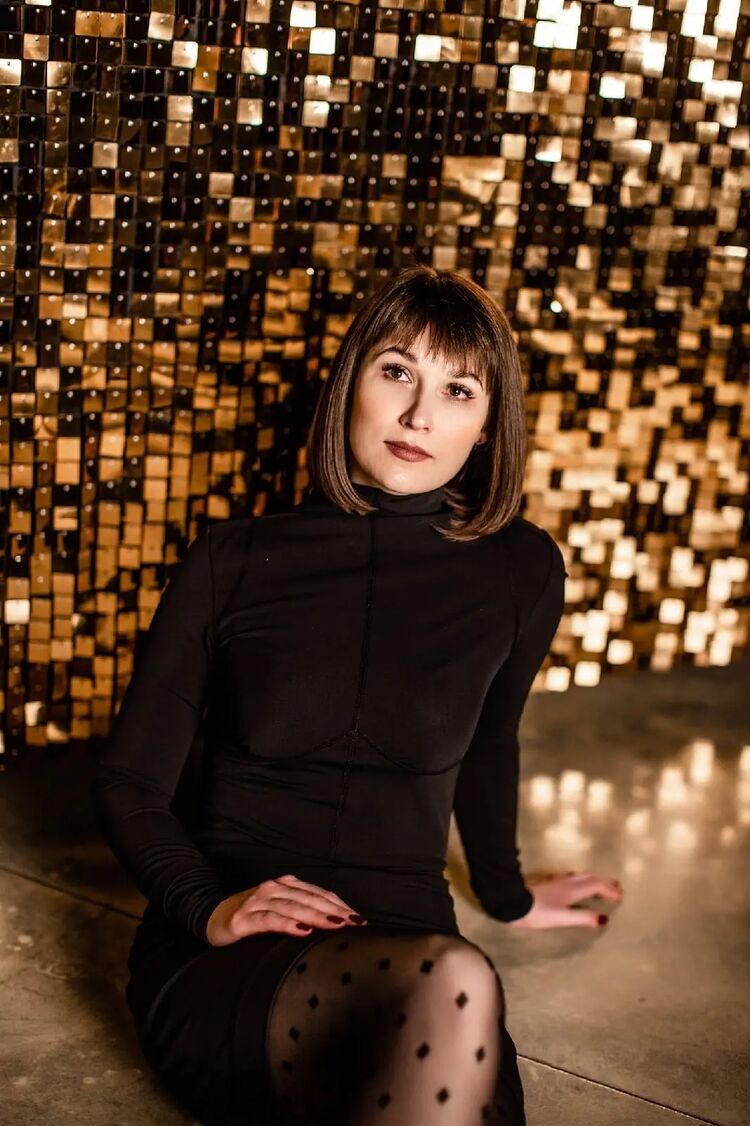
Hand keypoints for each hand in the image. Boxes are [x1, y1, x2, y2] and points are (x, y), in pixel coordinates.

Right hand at [205, 873, 368, 946]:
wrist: (212, 916)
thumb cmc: (252, 916)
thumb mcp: (280, 911)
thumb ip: (303, 913)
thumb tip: (337, 925)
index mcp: (286, 885)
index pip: (319, 894)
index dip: (340, 905)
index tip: (359, 919)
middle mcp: (274, 888)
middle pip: (310, 899)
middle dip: (335, 911)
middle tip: (355, 923)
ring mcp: (258, 901)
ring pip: (293, 907)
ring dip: (317, 916)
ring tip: (336, 924)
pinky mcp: (244, 918)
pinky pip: (269, 920)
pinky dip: (287, 924)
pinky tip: (301, 930)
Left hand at [505, 869, 622, 929]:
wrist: (514, 902)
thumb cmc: (538, 912)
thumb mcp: (562, 918)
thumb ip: (582, 918)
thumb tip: (603, 919)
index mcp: (572, 890)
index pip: (595, 886)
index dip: (608, 890)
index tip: (620, 895)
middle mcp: (567, 883)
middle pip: (590, 878)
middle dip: (604, 882)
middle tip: (617, 887)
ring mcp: (557, 882)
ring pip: (581, 876)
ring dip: (594, 879)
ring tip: (601, 884)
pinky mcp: (550, 884)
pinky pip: (573, 878)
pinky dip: (583, 880)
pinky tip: (577, 885)